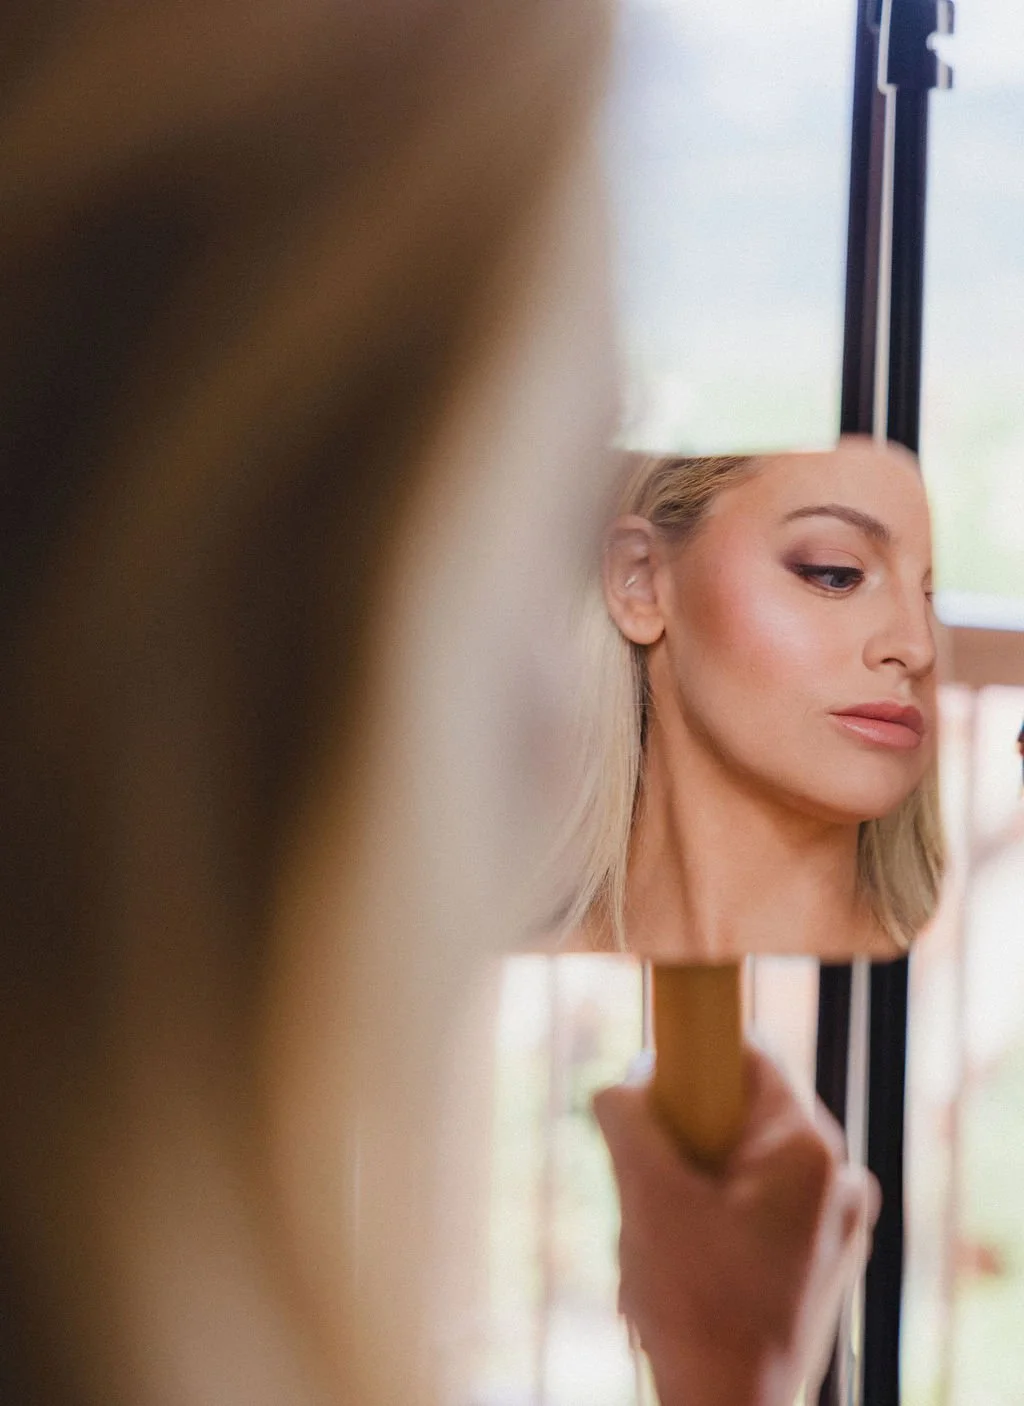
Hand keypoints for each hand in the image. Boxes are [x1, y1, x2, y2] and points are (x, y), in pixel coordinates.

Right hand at [593, 1046, 879, 1405]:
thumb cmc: (696, 1309)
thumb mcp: (645, 1194)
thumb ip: (627, 1118)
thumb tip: (621, 1085)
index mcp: (809, 1150)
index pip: (749, 1055)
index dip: (692, 1060)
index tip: (653, 1089)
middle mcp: (840, 1178)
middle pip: (744, 1113)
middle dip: (685, 1140)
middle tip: (649, 1183)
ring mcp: (838, 1225)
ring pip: (746, 1163)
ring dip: (693, 1186)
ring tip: (662, 1239)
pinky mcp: (824, 1262)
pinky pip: (762, 1207)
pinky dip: (717, 1219)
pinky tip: (683, 1266)